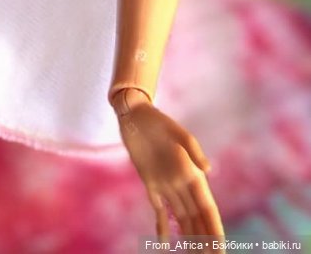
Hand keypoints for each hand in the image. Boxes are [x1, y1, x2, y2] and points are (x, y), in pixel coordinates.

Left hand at [117, 100, 222, 240]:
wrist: (134, 113)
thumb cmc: (157, 120)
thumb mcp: (177, 132)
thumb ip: (193, 150)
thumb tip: (209, 171)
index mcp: (192, 173)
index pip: (207, 208)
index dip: (214, 229)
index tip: (220, 249)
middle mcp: (182, 183)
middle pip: (197, 218)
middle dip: (205, 240)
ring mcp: (166, 185)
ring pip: (182, 218)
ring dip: (190, 237)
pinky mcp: (150, 182)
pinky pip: (159, 209)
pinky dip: (162, 226)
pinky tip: (164, 244)